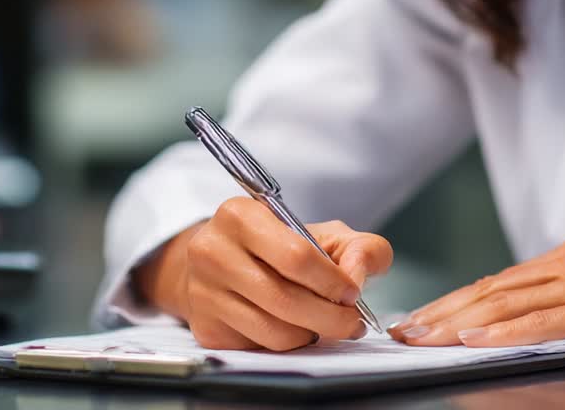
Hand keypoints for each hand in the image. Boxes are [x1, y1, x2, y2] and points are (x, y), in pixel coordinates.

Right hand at [136, 197, 392, 351]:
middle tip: (351, 322)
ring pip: (274, 331)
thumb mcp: (326, 234)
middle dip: (331, 318)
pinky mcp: (205, 328)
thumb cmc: (282, 246)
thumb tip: (357, 277)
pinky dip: (288, 343)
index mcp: (240, 215)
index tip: (351, 293)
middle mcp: (212, 252)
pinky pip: (260, 347)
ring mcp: (203, 293)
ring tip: (324, 323)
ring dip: (311, 334)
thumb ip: (361, 247)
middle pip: (285, 300)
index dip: (332, 281)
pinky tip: (295, 327)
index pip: (296, 256)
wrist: (225, 262)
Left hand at [388, 240, 564, 357]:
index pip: (499, 282)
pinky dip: (500, 331)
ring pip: (504, 303)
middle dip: (441, 311)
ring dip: (456, 322)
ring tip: (422, 338)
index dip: (456, 301)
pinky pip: (539, 322)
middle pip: (490, 289)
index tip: (423, 318)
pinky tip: (473, 342)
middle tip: (404, 329)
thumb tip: (538, 319)